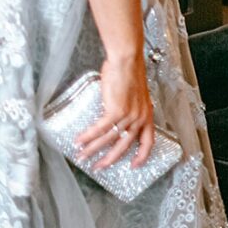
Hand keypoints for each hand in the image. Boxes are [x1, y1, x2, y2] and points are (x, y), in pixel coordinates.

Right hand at [78, 52, 154, 170]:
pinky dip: (87, 137)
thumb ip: (129, 109)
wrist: (127, 60)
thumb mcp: (135, 95)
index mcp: (147, 114)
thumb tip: (115, 119)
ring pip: (108, 140)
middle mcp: (139, 117)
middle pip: (124, 146)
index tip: (134, 166)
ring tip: (81, 155)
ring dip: (92, 149)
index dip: (142, 155)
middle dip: (110, 159)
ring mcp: (129, 115)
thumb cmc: (129, 73)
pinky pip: (99, 129)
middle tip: (99, 167)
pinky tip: (79, 141)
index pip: (148, 141)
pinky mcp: (116, 111)